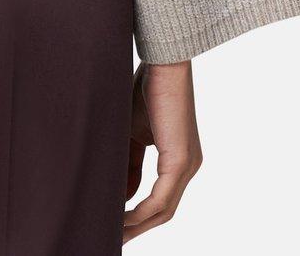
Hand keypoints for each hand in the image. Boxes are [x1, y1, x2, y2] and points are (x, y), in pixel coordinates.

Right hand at [123, 59, 202, 242]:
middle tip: (112, 238)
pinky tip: (122, 217)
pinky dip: (141, 212)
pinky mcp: (180, 161)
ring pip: (163, 210)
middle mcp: (187, 167)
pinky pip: (162, 199)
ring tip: (113, 232)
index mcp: (178, 159)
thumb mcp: (131, 133)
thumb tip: (121, 195)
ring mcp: (187, 165)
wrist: (162, 63)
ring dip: (137, 225)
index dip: (136, 216)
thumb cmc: (146, 89)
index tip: (114, 223)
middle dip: (136, 228)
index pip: (158, 199)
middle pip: (162, 212)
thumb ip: (128, 164)